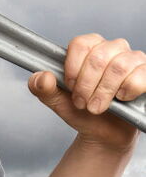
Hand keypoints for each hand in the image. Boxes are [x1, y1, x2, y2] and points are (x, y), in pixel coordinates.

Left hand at [28, 33, 145, 152]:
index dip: (73, 68)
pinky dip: (126, 91)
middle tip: (82, 103)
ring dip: (104, 92)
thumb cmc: (81, 110)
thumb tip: (42, 77)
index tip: (70, 86)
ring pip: (118, 67)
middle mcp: (112, 48)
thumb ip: (41, 88)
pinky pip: (139, 77)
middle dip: (86, 85)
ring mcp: (133, 59)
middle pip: (98, 57)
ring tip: (97, 107)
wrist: (103, 132)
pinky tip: (121, 99)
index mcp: (89, 47)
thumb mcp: (56, 100)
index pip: (80, 44)